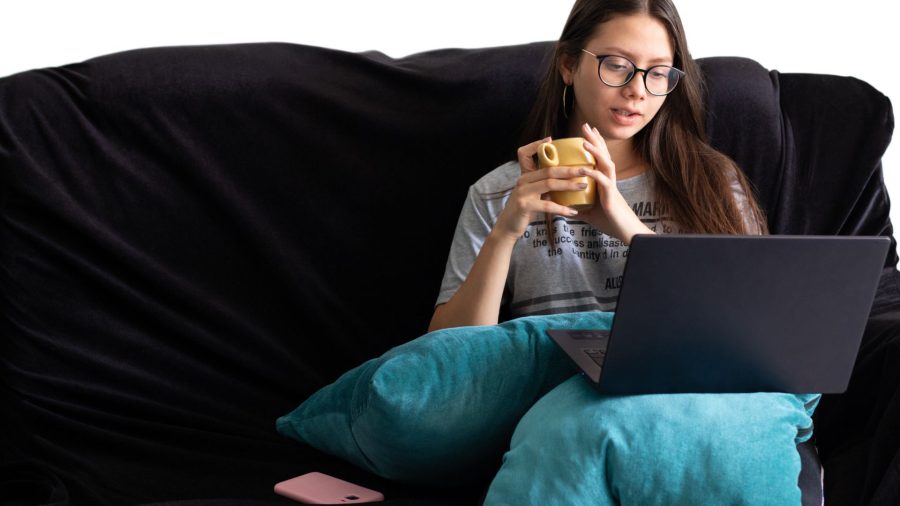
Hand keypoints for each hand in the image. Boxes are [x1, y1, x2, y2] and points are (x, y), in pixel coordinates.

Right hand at [491, 137, 589, 242]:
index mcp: (525, 175)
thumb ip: (544, 185)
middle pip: (548, 170)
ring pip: (549, 184)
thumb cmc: (524, 210)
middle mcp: (522, 180)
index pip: (524, 153)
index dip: (535, 144)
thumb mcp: (533, 193)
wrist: (508, 227)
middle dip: (569, 169)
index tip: (551, 139)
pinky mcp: (524, 206)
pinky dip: (562, 208)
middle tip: (586, 169)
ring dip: (568, 185)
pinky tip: (573, 212)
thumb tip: (565, 178)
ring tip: (583, 186)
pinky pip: (547, 205)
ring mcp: (522, 192)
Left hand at [578, 123, 652, 242]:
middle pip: (604, 155)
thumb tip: (566, 207)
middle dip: (594, 139)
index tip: (587, 132)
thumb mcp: (590, 214)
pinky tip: (584, 168)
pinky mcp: (611, 197)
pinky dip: (593, 174)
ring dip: (595, 151)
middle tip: (586, 125)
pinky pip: (603, 182)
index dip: (595, 144)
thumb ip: (580, 207)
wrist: (626, 234)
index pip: (600, 158)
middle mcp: (610, 181)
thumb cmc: (611, 223)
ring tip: (584, 140)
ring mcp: (612, 187)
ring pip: (605, 164)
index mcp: (605, 182)